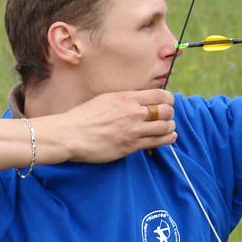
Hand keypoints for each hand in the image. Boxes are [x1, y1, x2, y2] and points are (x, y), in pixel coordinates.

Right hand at [58, 90, 176, 162]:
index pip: (159, 95)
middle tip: (167, 116)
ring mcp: (133, 130)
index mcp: (126, 98)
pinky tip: (170, 137)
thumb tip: (138, 100)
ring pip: (164, 127)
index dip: (168, 99)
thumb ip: (124, 99)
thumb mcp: (105, 99)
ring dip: (170, 127)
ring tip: (169, 127)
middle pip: (165, 110)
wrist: (70, 135)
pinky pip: (157, 142)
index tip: (168, 102)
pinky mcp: (131, 146)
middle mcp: (132, 112)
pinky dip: (167, 139)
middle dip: (169, 113)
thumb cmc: (83, 117)